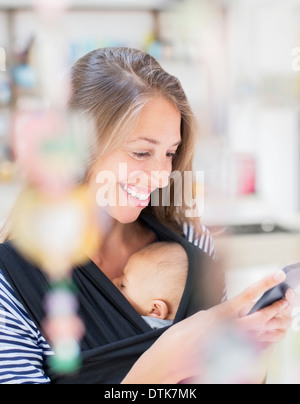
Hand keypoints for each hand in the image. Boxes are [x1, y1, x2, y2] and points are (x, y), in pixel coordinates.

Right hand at [123, 271, 294, 383]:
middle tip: (288, 298)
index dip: (266, 284)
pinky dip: (268, 338)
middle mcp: (230, 327)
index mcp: (221, 312)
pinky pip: (257, 346)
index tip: (278, 275)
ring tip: (285, 313)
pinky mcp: (234, 354)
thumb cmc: (184, 335)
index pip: (249, 295)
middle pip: (263, 315)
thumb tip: (235, 310)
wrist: (175, 356)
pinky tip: (274, 332)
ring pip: (263, 331)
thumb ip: (222, 313)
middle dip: (278, 306)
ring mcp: (233, 342)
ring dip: (276, 322)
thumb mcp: (203, 316)